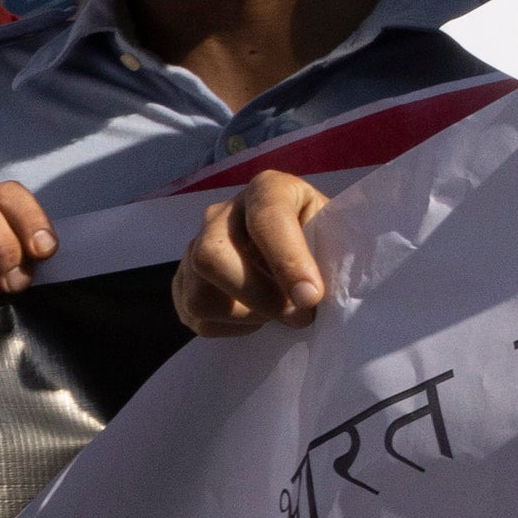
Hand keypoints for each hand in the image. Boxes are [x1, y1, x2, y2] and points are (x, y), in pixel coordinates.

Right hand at [176, 170, 331, 334]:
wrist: (295, 249)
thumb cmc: (322, 240)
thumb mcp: (335, 234)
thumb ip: (327, 255)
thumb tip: (307, 298)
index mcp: (267, 190)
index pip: (266, 219)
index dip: (288, 261)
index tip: (311, 297)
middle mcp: (221, 214)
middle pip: (211, 256)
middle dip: (258, 295)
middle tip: (297, 315)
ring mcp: (193, 247)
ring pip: (200, 296)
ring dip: (246, 316)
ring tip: (277, 312)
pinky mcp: (182, 282)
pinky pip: (197, 317)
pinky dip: (232, 327)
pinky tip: (256, 313)